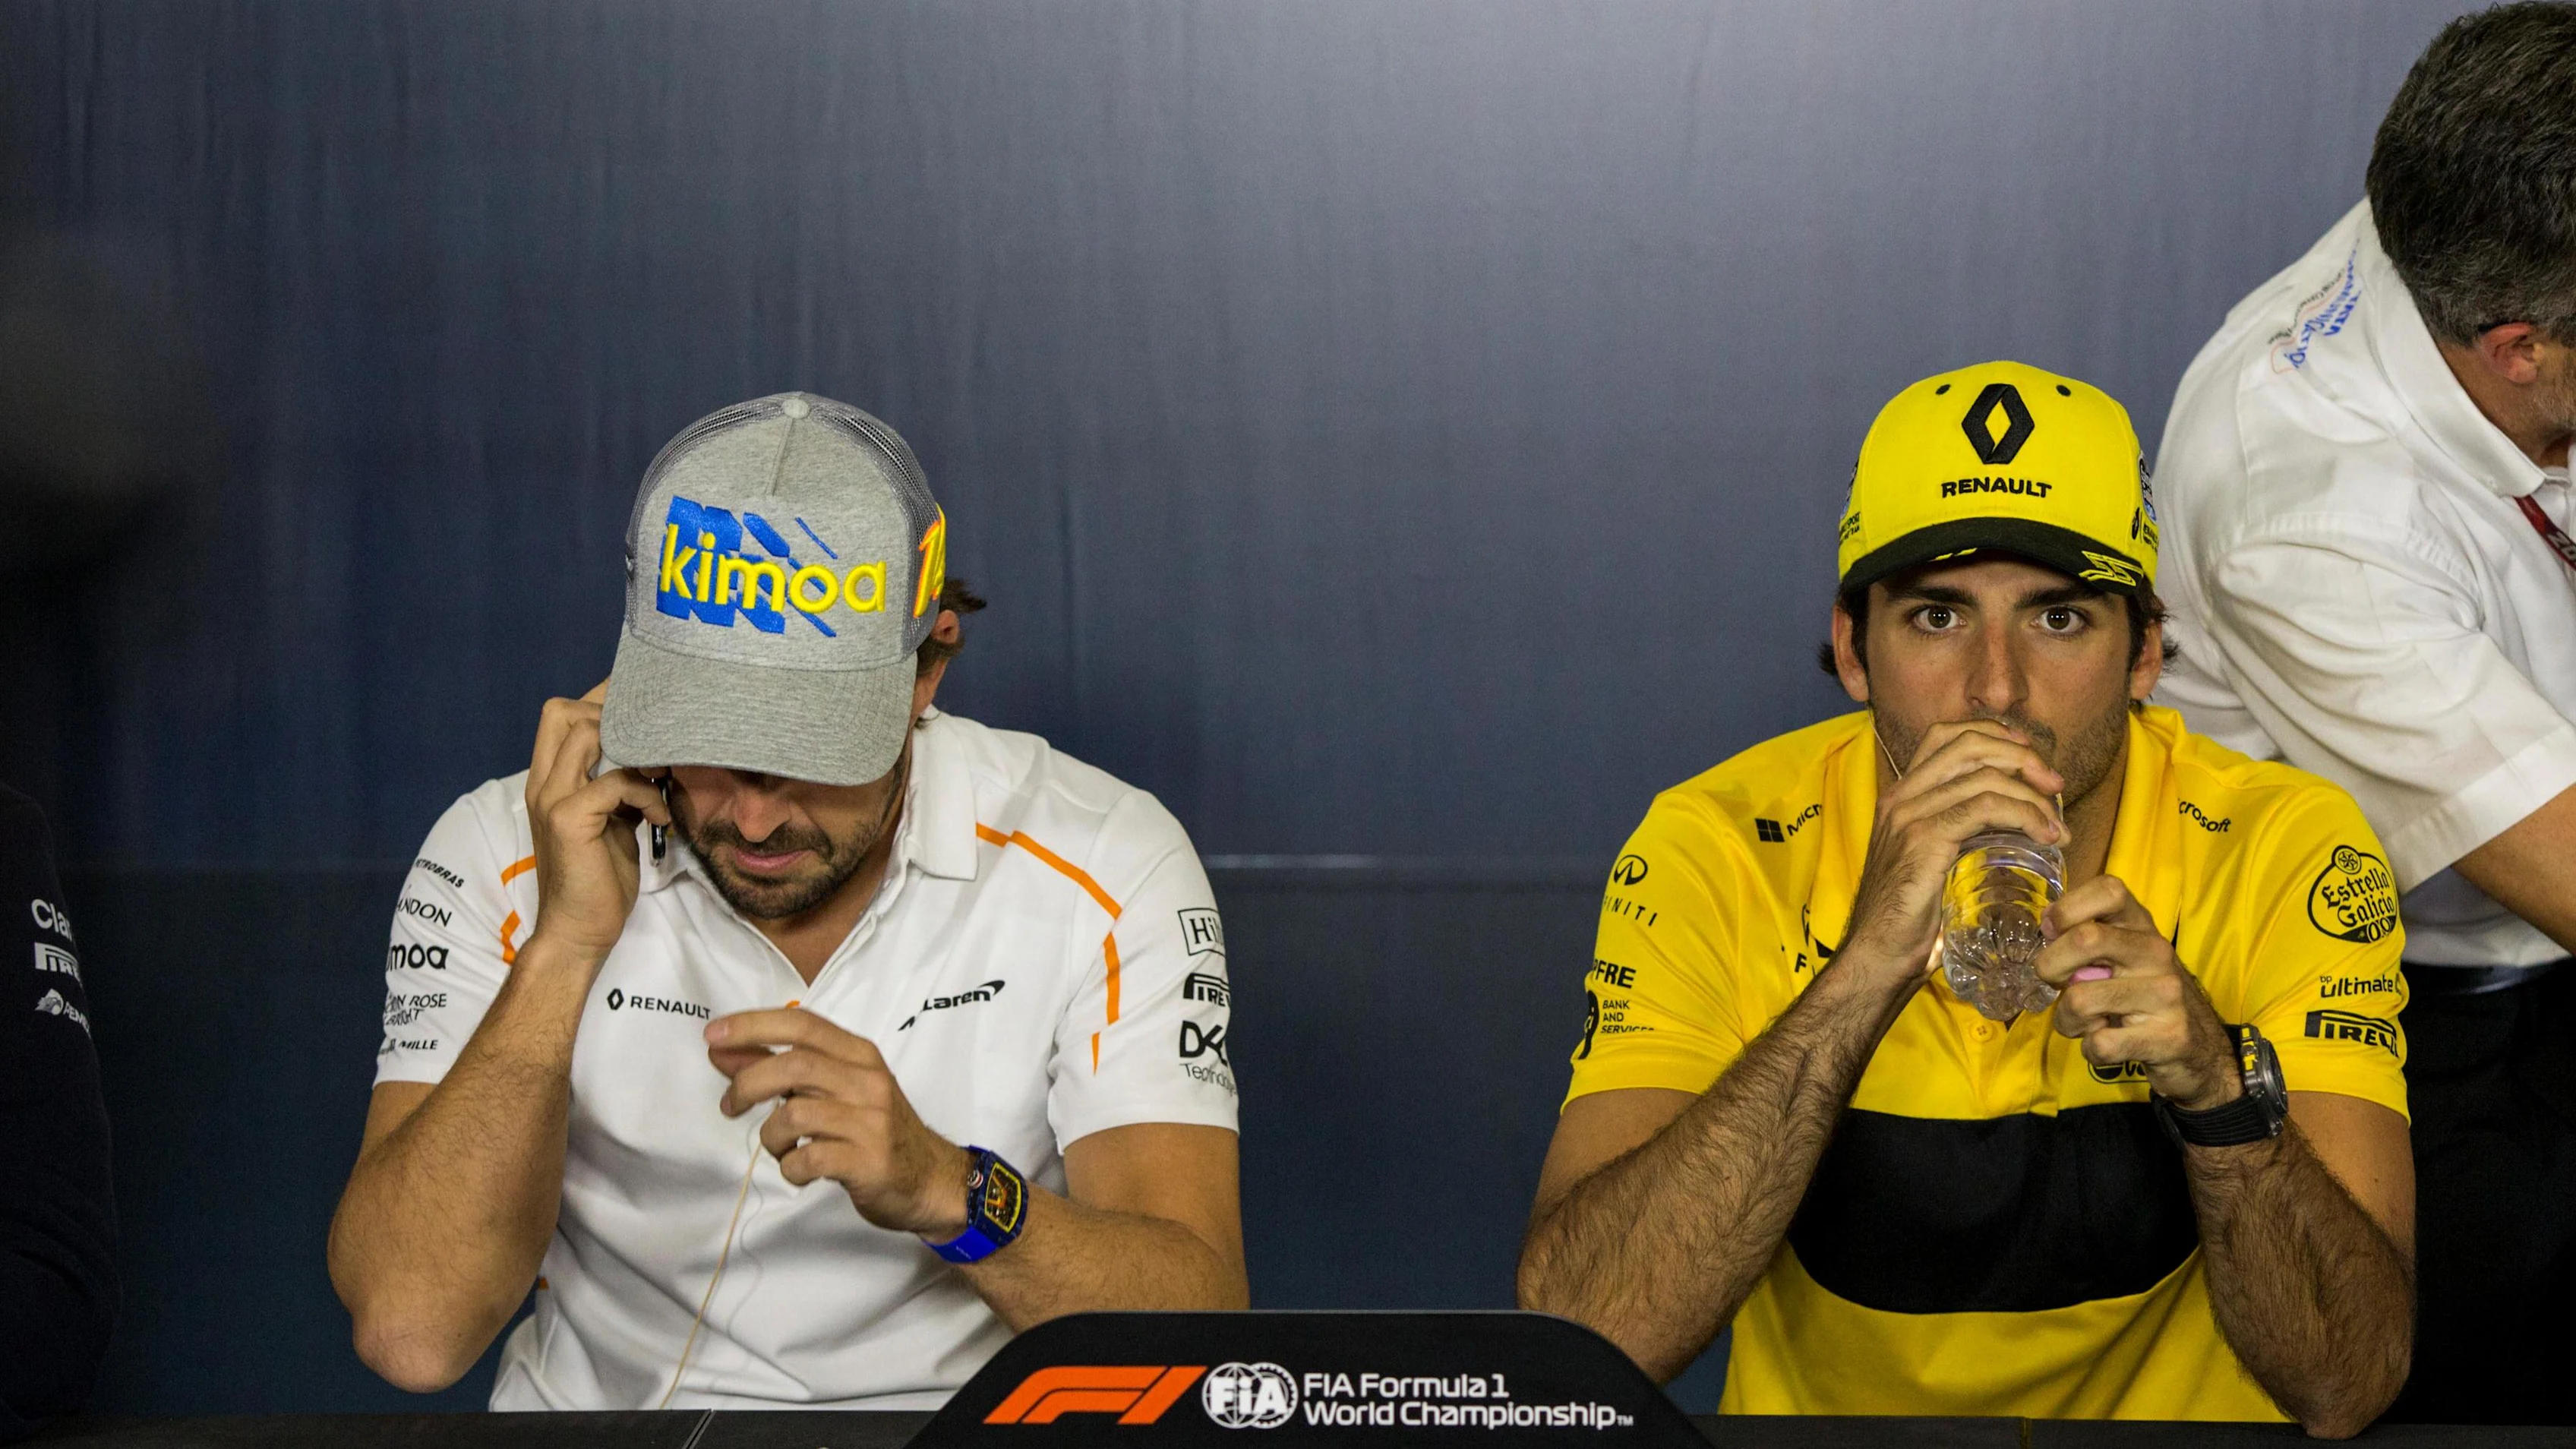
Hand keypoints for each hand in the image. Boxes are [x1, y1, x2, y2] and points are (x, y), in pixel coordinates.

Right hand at [522, 682, 669, 967]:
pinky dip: (646, 794)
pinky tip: (659, 818)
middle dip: (613, 712)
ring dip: (635, 748)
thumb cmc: (598, 879)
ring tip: (661, 774)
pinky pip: (616, 782)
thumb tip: (654, 760)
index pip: (560, 715)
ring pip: (587, 735)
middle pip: (563, 711)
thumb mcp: (612, 822)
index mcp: (549, 781)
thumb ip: (619, 787)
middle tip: (655, 736)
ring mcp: (552, 800)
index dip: (600, 699)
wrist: (577, 932)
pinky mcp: (570, 820)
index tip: (643, 703)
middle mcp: (543, 783)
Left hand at [706, 1009, 975, 1237]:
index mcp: (859, 1055)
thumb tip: (723, 1051)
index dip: (753, 1026)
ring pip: (795, 1115)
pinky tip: (800, 1170)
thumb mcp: (832, 1091)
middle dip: (748, 1084)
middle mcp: (868, 1081)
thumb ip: (779, 1069)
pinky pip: (809, 1159)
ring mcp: (871, 1121)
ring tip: (780, 1148)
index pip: (802, 1025)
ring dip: (770, 1136)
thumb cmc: (873, 1130)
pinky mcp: (869, 1161)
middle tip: (729, 1106)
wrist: (930, 1178)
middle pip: (794, 1066)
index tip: (712, 1036)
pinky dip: (791, 1167)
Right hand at [1841, 720, 2066, 990]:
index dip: (1993, 735)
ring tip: (2058, 826)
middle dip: (2022, 757)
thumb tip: (2013, 831)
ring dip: (2033, 795)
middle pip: (1968, 743)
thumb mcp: (1932, 864)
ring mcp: (1909, 815)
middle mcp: (1901, 797)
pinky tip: (2046, 836)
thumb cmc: (1911, 920)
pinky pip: (1985, 807)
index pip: (1946, 736)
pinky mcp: (1923, 839)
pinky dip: (2025, 815)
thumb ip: (1958, 838)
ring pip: (1984, 775)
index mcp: (1900, 796)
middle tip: (2055, 785)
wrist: (1879, 956)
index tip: (2029, 758)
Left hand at [2035, 875, 2238, 1111]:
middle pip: (2086, 938)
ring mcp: (2166, 994)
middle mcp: (2156, 952)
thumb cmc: (2141, 994)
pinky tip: (2107, 1044)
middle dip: (2049, 966)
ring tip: (2085, 1022)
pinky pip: (2100, 1043)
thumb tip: (2048, 920)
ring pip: (2081, 1000)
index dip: (2068, 907)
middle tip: (2054, 983)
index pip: (2109, 889)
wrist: (2197, 1047)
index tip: (2052, 931)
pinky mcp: (2168, 1037)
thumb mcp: (2119, 955)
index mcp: (2141, 925)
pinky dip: (2090, 1050)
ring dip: (2067, 1020)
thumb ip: (2085, 934)